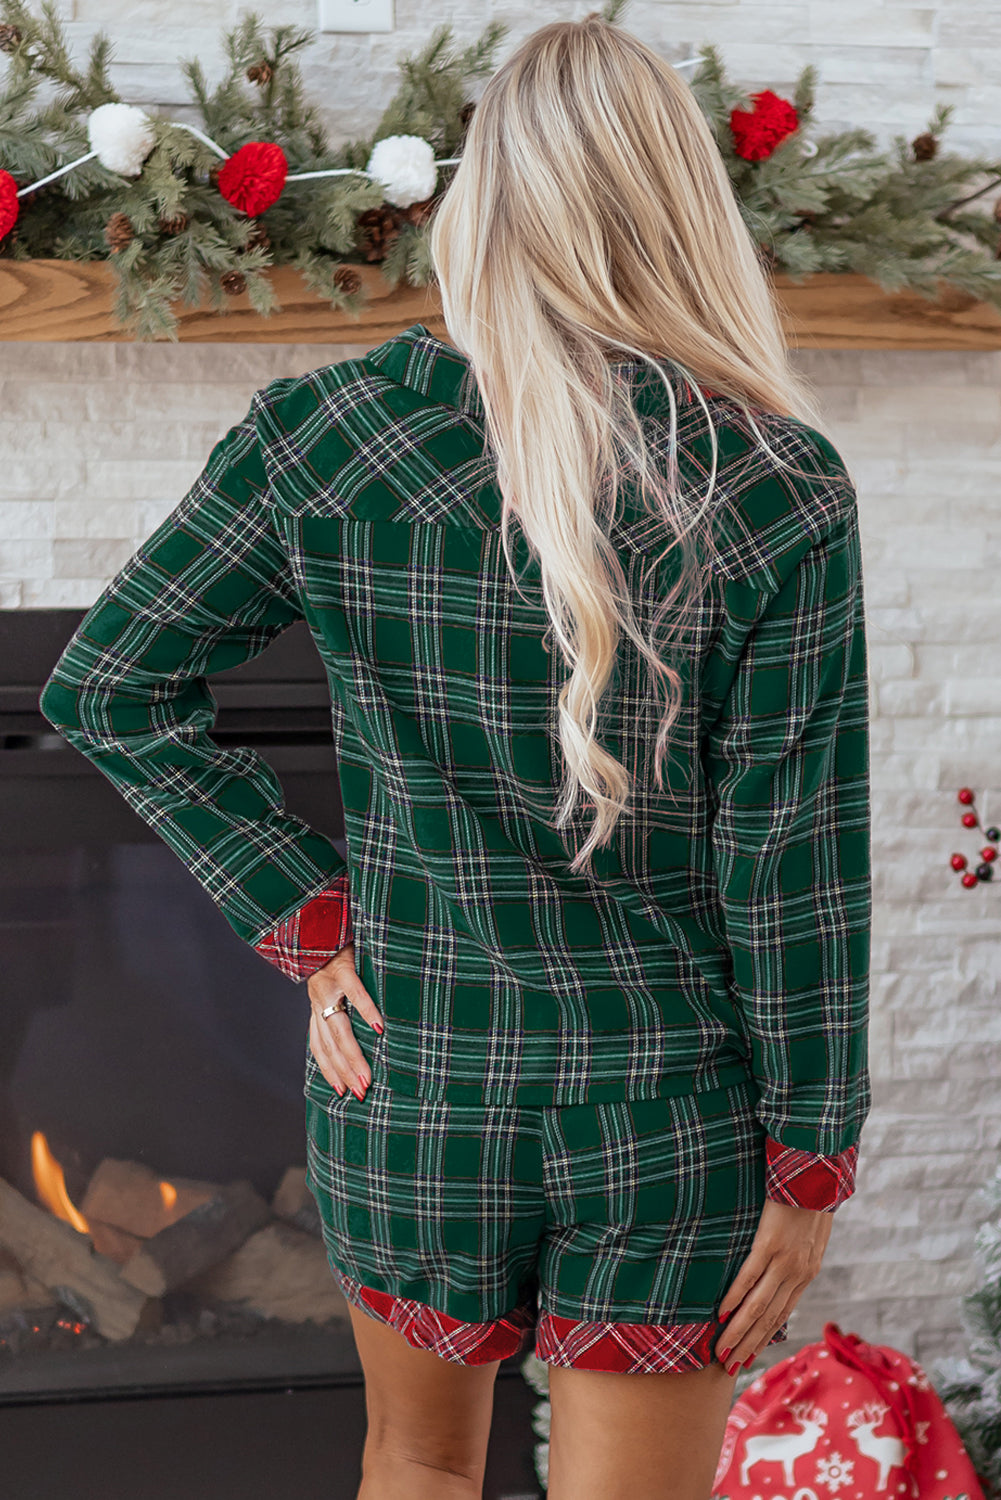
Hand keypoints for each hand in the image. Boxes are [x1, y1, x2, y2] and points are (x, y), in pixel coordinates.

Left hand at [306, 942, 384, 1100]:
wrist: (322, 918)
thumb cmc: (335, 949)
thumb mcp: (335, 979)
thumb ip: (344, 1000)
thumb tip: (367, 1025)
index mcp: (318, 1004)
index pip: (319, 1045)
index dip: (328, 1069)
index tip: (340, 1092)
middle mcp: (319, 998)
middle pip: (330, 1044)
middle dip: (344, 1071)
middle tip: (360, 1093)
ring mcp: (329, 984)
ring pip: (340, 1028)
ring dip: (353, 1056)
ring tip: (367, 1077)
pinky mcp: (342, 967)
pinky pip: (356, 993)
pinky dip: (367, 1011)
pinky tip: (379, 1029)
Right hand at [714, 1198, 833, 1374]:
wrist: (816, 1175)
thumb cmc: (810, 1199)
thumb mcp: (811, 1233)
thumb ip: (797, 1253)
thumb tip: (781, 1266)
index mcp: (807, 1273)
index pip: (781, 1315)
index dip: (763, 1338)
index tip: (747, 1356)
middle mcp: (797, 1273)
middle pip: (769, 1318)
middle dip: (748, 1345)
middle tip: (729, 1366)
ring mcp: (784, 1260)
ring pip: (758, 1305)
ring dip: (738, 1331)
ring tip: (721, 1350)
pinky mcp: (770, 1243)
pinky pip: (750, 1277)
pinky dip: (735, 1297)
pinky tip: (722, 1314)